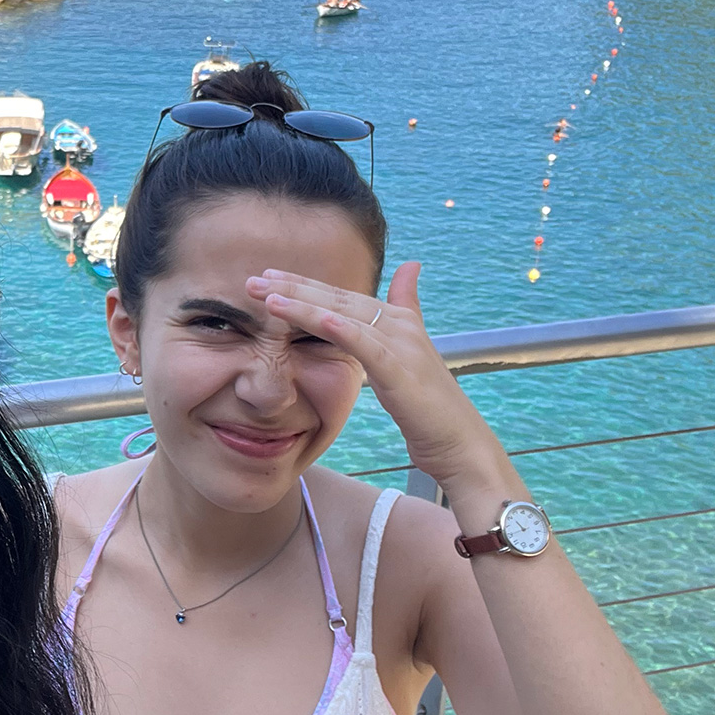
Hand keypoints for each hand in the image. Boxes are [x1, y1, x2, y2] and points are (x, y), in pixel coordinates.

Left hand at [246, 262, 512, 494]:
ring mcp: (402, 346)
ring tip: (267, 295)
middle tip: (254, 280)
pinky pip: (365, 344)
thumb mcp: (408, 361)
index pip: (341, 297)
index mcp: (397, 322)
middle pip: (337, 299)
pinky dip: (340, 328)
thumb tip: (410, 269)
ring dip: (303, 302)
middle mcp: (399, 326)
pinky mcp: (401, 371)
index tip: (269, 277)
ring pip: (344, 315)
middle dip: (294, 287)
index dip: (305, 285)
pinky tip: (315, 317)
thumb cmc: (430, 410)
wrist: (460, 446)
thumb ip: (404, 314)